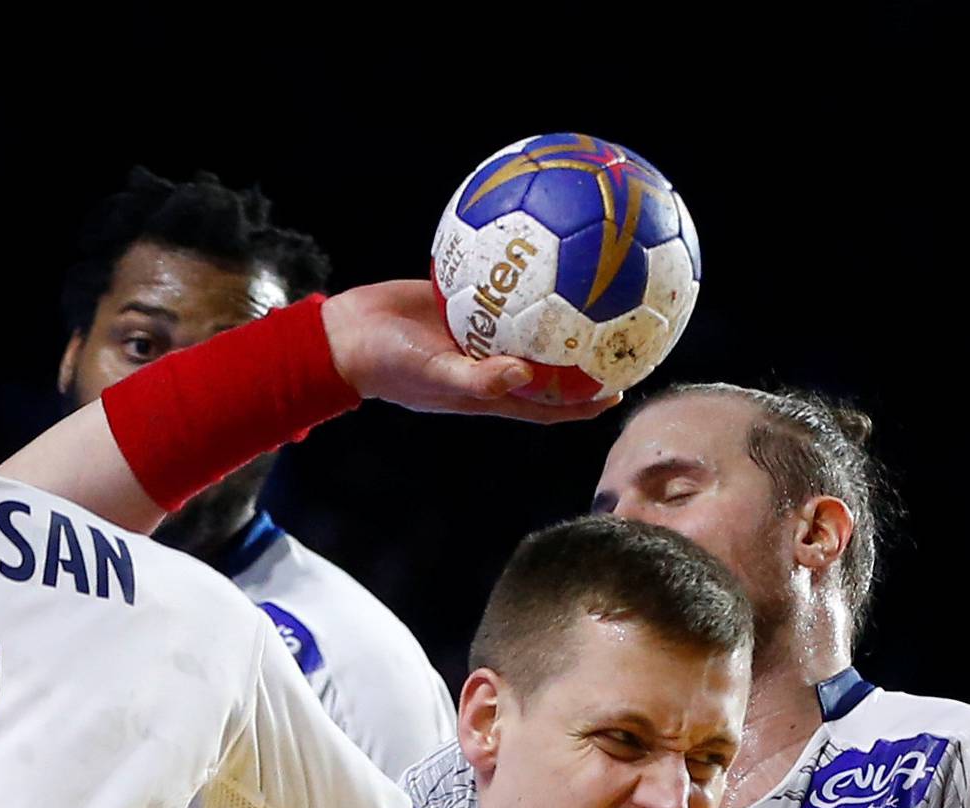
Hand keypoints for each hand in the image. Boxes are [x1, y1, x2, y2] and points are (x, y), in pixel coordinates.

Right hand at [320, 281, 620, 423]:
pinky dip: (518, 272)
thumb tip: (523, 375)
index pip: (551, 404)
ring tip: (594, 276)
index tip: (620, 388)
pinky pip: (498, 286)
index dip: (585, 402)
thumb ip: (478, 380)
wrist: (348, 335)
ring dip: (558, 305)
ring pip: (528, 319)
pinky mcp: (462, 300)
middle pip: (549, 362)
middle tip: (622, 326)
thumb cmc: (390, 367)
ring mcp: (479, 330)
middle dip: (584, 351)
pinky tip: (540, 241)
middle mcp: (492, 362)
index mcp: (492, 392)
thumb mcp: (435, 376)